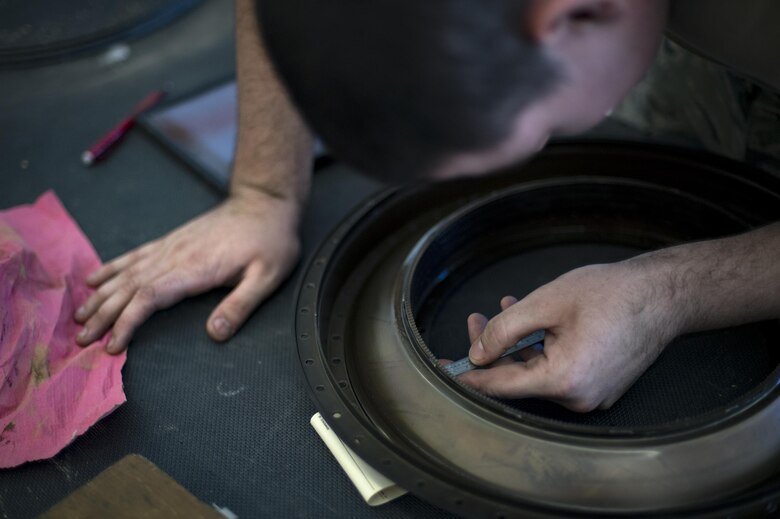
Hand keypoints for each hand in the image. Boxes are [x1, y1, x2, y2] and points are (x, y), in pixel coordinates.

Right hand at [74, 193, 300, 353]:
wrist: (265, 203)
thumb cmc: (270, 241)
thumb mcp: (267, 276)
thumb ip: (241, 305)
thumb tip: (215, 334)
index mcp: (195, 268)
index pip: (151, 297)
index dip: (127, 322)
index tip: (113, 345)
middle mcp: (175, 256)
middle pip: (130, 287)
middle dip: (103, 314)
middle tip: (82, 339)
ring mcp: (170, 246)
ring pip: (127, 272)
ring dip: (101, 295)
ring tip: (79, 316)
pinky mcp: (172, 241)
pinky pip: (134, 255)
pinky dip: (112, 268)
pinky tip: (94, 279)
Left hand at [459, 262, 681, 411]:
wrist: (664, 295)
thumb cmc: (612, 294)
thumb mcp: (546, 303)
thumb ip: (504, 330)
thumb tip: (476, 353)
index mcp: (565, 380)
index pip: (501, 385)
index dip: (469, 375)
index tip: (443, 370)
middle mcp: (579, 397)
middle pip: (517, 378)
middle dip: (493, 347)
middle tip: (475, 319)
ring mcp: (591, 395)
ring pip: (536, 372)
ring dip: (516, 343)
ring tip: (504, 307)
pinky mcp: (598, 386)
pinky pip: (557, 371)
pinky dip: (539, 348)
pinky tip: (532, 321)